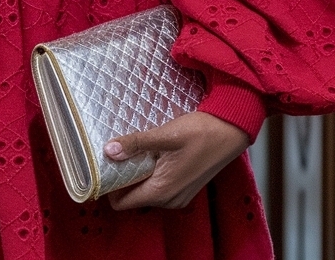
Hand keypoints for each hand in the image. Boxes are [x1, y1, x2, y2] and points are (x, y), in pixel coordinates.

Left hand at [104, 112, 248, 210]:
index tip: (102, 165)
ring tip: (133, 149)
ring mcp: (179, 196)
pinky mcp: (186, 188)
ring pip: (146, 191)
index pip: (122, 203)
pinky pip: (159, 187)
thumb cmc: (201, 131)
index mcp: (162, 191)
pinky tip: (151, 152)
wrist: (231, 130)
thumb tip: (109, 150)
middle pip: (133, 197)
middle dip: (122, 178)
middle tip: (116, 152)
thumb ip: (136, 143)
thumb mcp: (165, 135)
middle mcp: (170, 200)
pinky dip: (151, 174)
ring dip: (137, 174)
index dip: (109, 186)